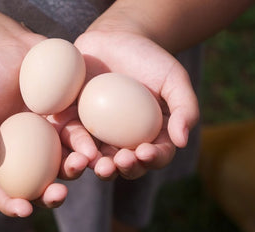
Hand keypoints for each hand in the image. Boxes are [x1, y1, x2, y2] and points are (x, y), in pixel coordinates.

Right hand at [0, 35, 97, 216]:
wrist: (13, 50)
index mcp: (0, 157)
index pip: (2, 189)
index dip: (10, 204)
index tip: (23, 209)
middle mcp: (28, 156)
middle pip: (39, 186)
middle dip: (50, 196)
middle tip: (58, 194)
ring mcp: (51, 141)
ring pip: (65, 165)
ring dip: (75, 169)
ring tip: (83, 162)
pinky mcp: (70, 123)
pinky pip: (80, 138)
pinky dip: (88, 145)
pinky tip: (95, 147)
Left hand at [74, 30, 198, 179]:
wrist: (114, 39)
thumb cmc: (149, 59)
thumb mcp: (173, 78)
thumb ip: (184, 108)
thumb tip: (182, 142)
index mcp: (150, 137)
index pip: (155, 156)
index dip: (152, 159)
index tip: (145, 151)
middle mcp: (122, 142)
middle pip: (124, 165)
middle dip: (123, 168)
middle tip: (120, 162)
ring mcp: (96, 134)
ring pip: (96, 159)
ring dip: (96, 166)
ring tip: (96, 163)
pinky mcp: (72, 122)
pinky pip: (69, 138)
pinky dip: (71, 147)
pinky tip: (74, 149)